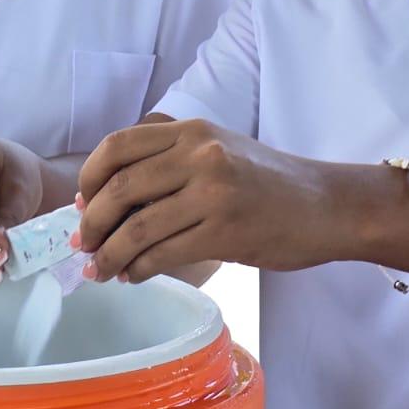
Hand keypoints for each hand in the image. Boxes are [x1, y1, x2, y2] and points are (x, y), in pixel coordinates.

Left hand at [76, 119, 352, 282]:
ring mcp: (213, 193)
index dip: (89, 178)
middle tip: (82, 245)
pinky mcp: (226, 232)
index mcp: (192, 131)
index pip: (117, 146)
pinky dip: (139, 269)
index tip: (82, 204)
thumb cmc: (268, 183)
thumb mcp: (218, 150)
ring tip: (100, 270)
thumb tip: (104, 201)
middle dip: (92, 223)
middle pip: (120, 188)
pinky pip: (164, 254)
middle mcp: (200, 155)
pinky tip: (134, 276)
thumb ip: (169, 163)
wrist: (326, 206)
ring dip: (110, 255)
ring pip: (138, 227)